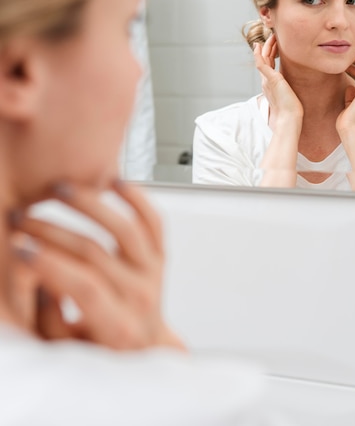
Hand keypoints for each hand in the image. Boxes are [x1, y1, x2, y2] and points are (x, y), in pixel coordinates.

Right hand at [9, 181, 183, 350]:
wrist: (143, 349)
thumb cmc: (101, 349)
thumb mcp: (67, 348)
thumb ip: (52, 318)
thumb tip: (40, 277)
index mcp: (119, 327)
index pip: (83, 286)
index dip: (49, 263)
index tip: (19, 246)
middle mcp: (141, 296)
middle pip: (94, 252)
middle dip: (50, 231)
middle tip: (21, 218)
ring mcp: (153, 273)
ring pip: (124, 228)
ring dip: (90, 204)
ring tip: (59, 189)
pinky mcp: (159, 256)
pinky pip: (153, 221)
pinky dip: (137, 198)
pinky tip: (115, 181)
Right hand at [253, 34, 302, 125]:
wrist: (289, 118)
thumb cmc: (292, 111)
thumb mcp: (291, 96)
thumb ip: (291, 90)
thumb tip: (297, 89)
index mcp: (271, 85)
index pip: (268, 66)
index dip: (270, 55)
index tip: (275, 46)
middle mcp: (266, 81)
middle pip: (264, 60)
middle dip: (268, 48)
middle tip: (273, 37)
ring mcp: (266, 80)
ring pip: (262, 59)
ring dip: (266, 47)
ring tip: (271, 37)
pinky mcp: (269, 79)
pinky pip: (260, 63)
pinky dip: (258, 54)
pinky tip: (260, 45)